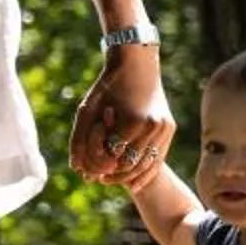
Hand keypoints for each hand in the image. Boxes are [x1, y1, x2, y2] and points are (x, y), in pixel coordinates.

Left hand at [72, 42, 174, 187]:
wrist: (137, 63)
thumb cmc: (108, 85)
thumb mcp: (88, 108)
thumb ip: (79, 138)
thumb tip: (76, 168)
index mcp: (133, 121)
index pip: (114, 157)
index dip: (101, 168)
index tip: (91, 174)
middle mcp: (153, 126)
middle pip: (132, 165)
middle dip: (116, 176)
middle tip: (102, 180)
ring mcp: (164, 127)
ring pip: (148, 165)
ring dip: (132, 177)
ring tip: (116, 181)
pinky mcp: (170, 127)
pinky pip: (159, 157)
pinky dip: (147, 170)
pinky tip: (135, 180)